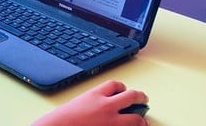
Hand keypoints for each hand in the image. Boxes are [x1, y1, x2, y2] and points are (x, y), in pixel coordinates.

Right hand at [32, 80, 148, 125]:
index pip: (115, 85)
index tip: (124, 89)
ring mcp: (112, 122)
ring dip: (141, 120)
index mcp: (95, 95)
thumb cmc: (62, 119)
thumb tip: (103, 106)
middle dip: (140, 97)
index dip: (122, 87)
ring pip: (136, 119)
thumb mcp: (77, 103)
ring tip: (143, 120)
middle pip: (131, 96)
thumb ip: (92, 102)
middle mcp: (106, 107)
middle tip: (143, 99)